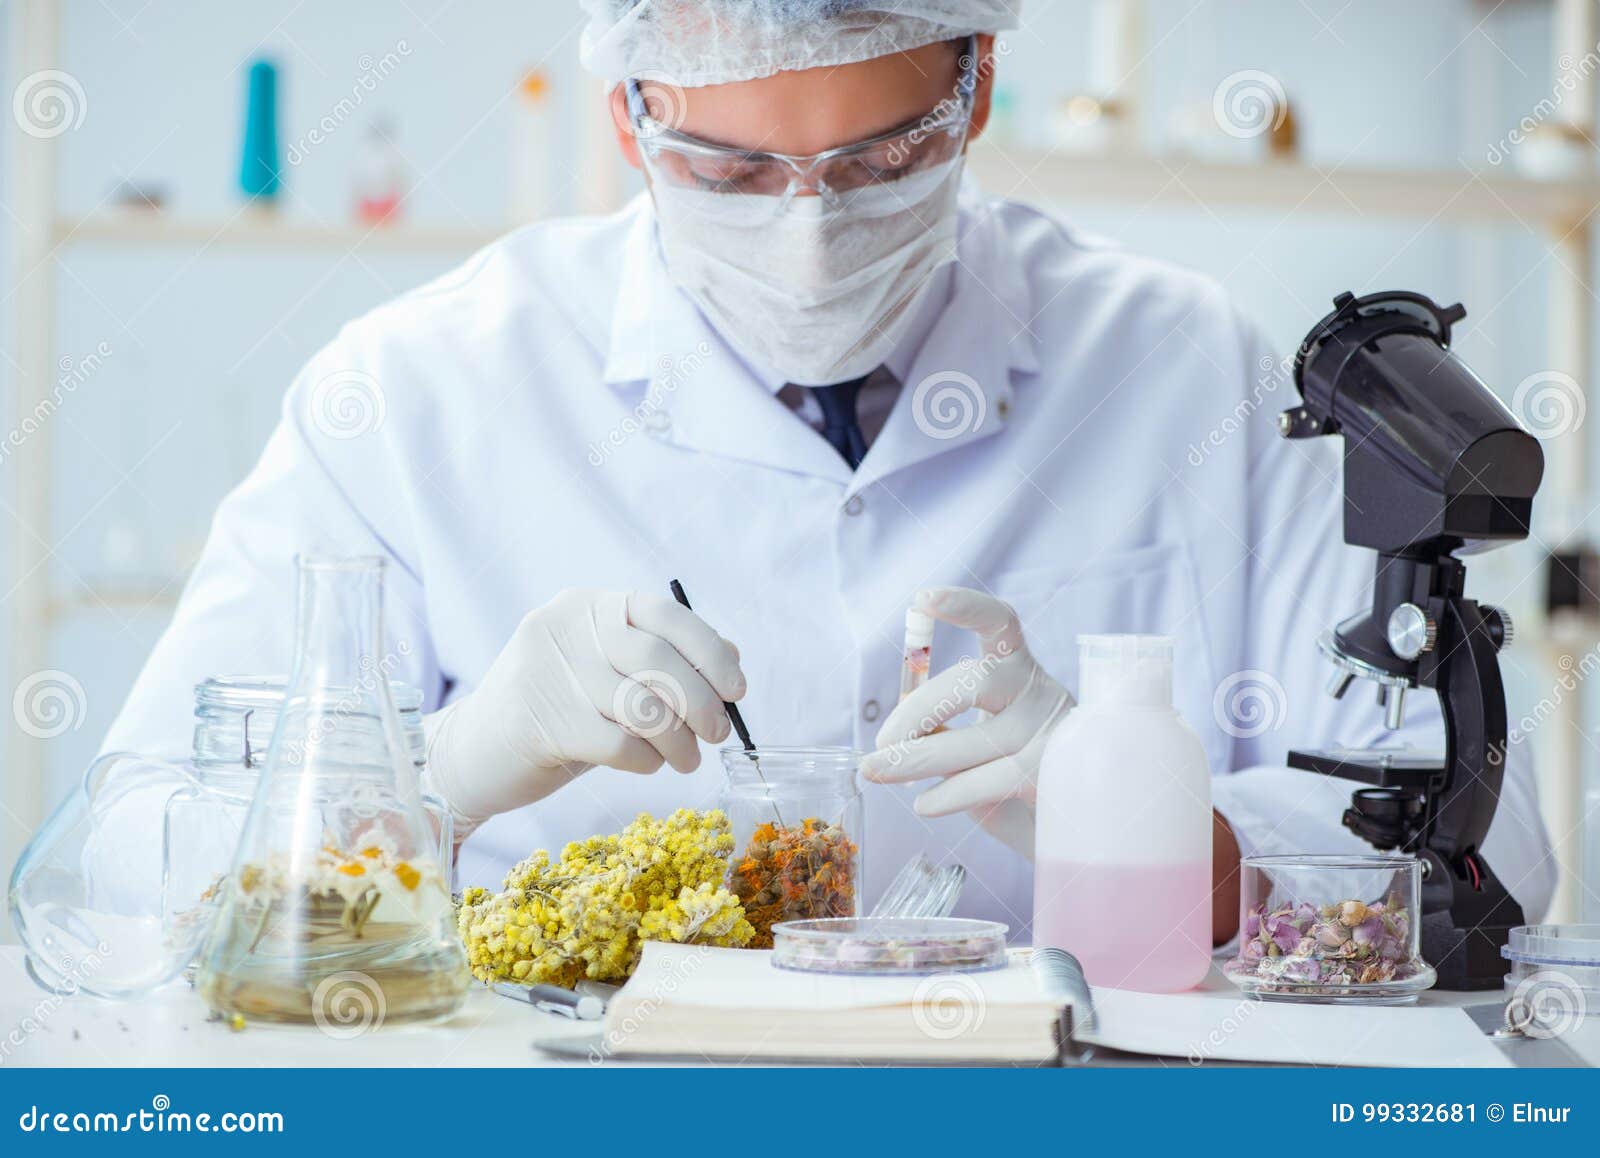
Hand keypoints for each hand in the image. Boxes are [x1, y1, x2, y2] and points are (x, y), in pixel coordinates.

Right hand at [424, 589, 744, 836]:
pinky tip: (646, 764)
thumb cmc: (554, 713)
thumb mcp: (608, 676)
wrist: (471, 755)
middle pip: (658, 660)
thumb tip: (733, 658)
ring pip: (643, 707)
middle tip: (717, 735)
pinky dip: (646, 760)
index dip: (709, 651)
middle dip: (701, 704)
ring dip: (679, 741)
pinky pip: (619, 744)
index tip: (736, 690)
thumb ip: (662, 661)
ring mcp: (547, 671)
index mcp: (587, 606)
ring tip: (686, 760)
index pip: (663, 613)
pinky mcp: (539, 721)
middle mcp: (565, 627)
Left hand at [861, 587, 1073, 856]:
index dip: (964, 605)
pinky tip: (924, 805)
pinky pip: (989, 781)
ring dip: (916, 760)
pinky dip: (948, 795)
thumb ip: (942, 724)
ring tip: (876, 772)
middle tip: (879, 742)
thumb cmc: (1008, 767)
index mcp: (1017, 666)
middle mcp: (1038, 689)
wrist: (1070, 814)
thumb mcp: (976, 735)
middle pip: (974, 681)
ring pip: (974, 741)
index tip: (922, 599)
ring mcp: (1050, 730)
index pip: (999, 622)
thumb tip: (889, 738)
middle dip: (917, 710)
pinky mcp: (1053, 773)